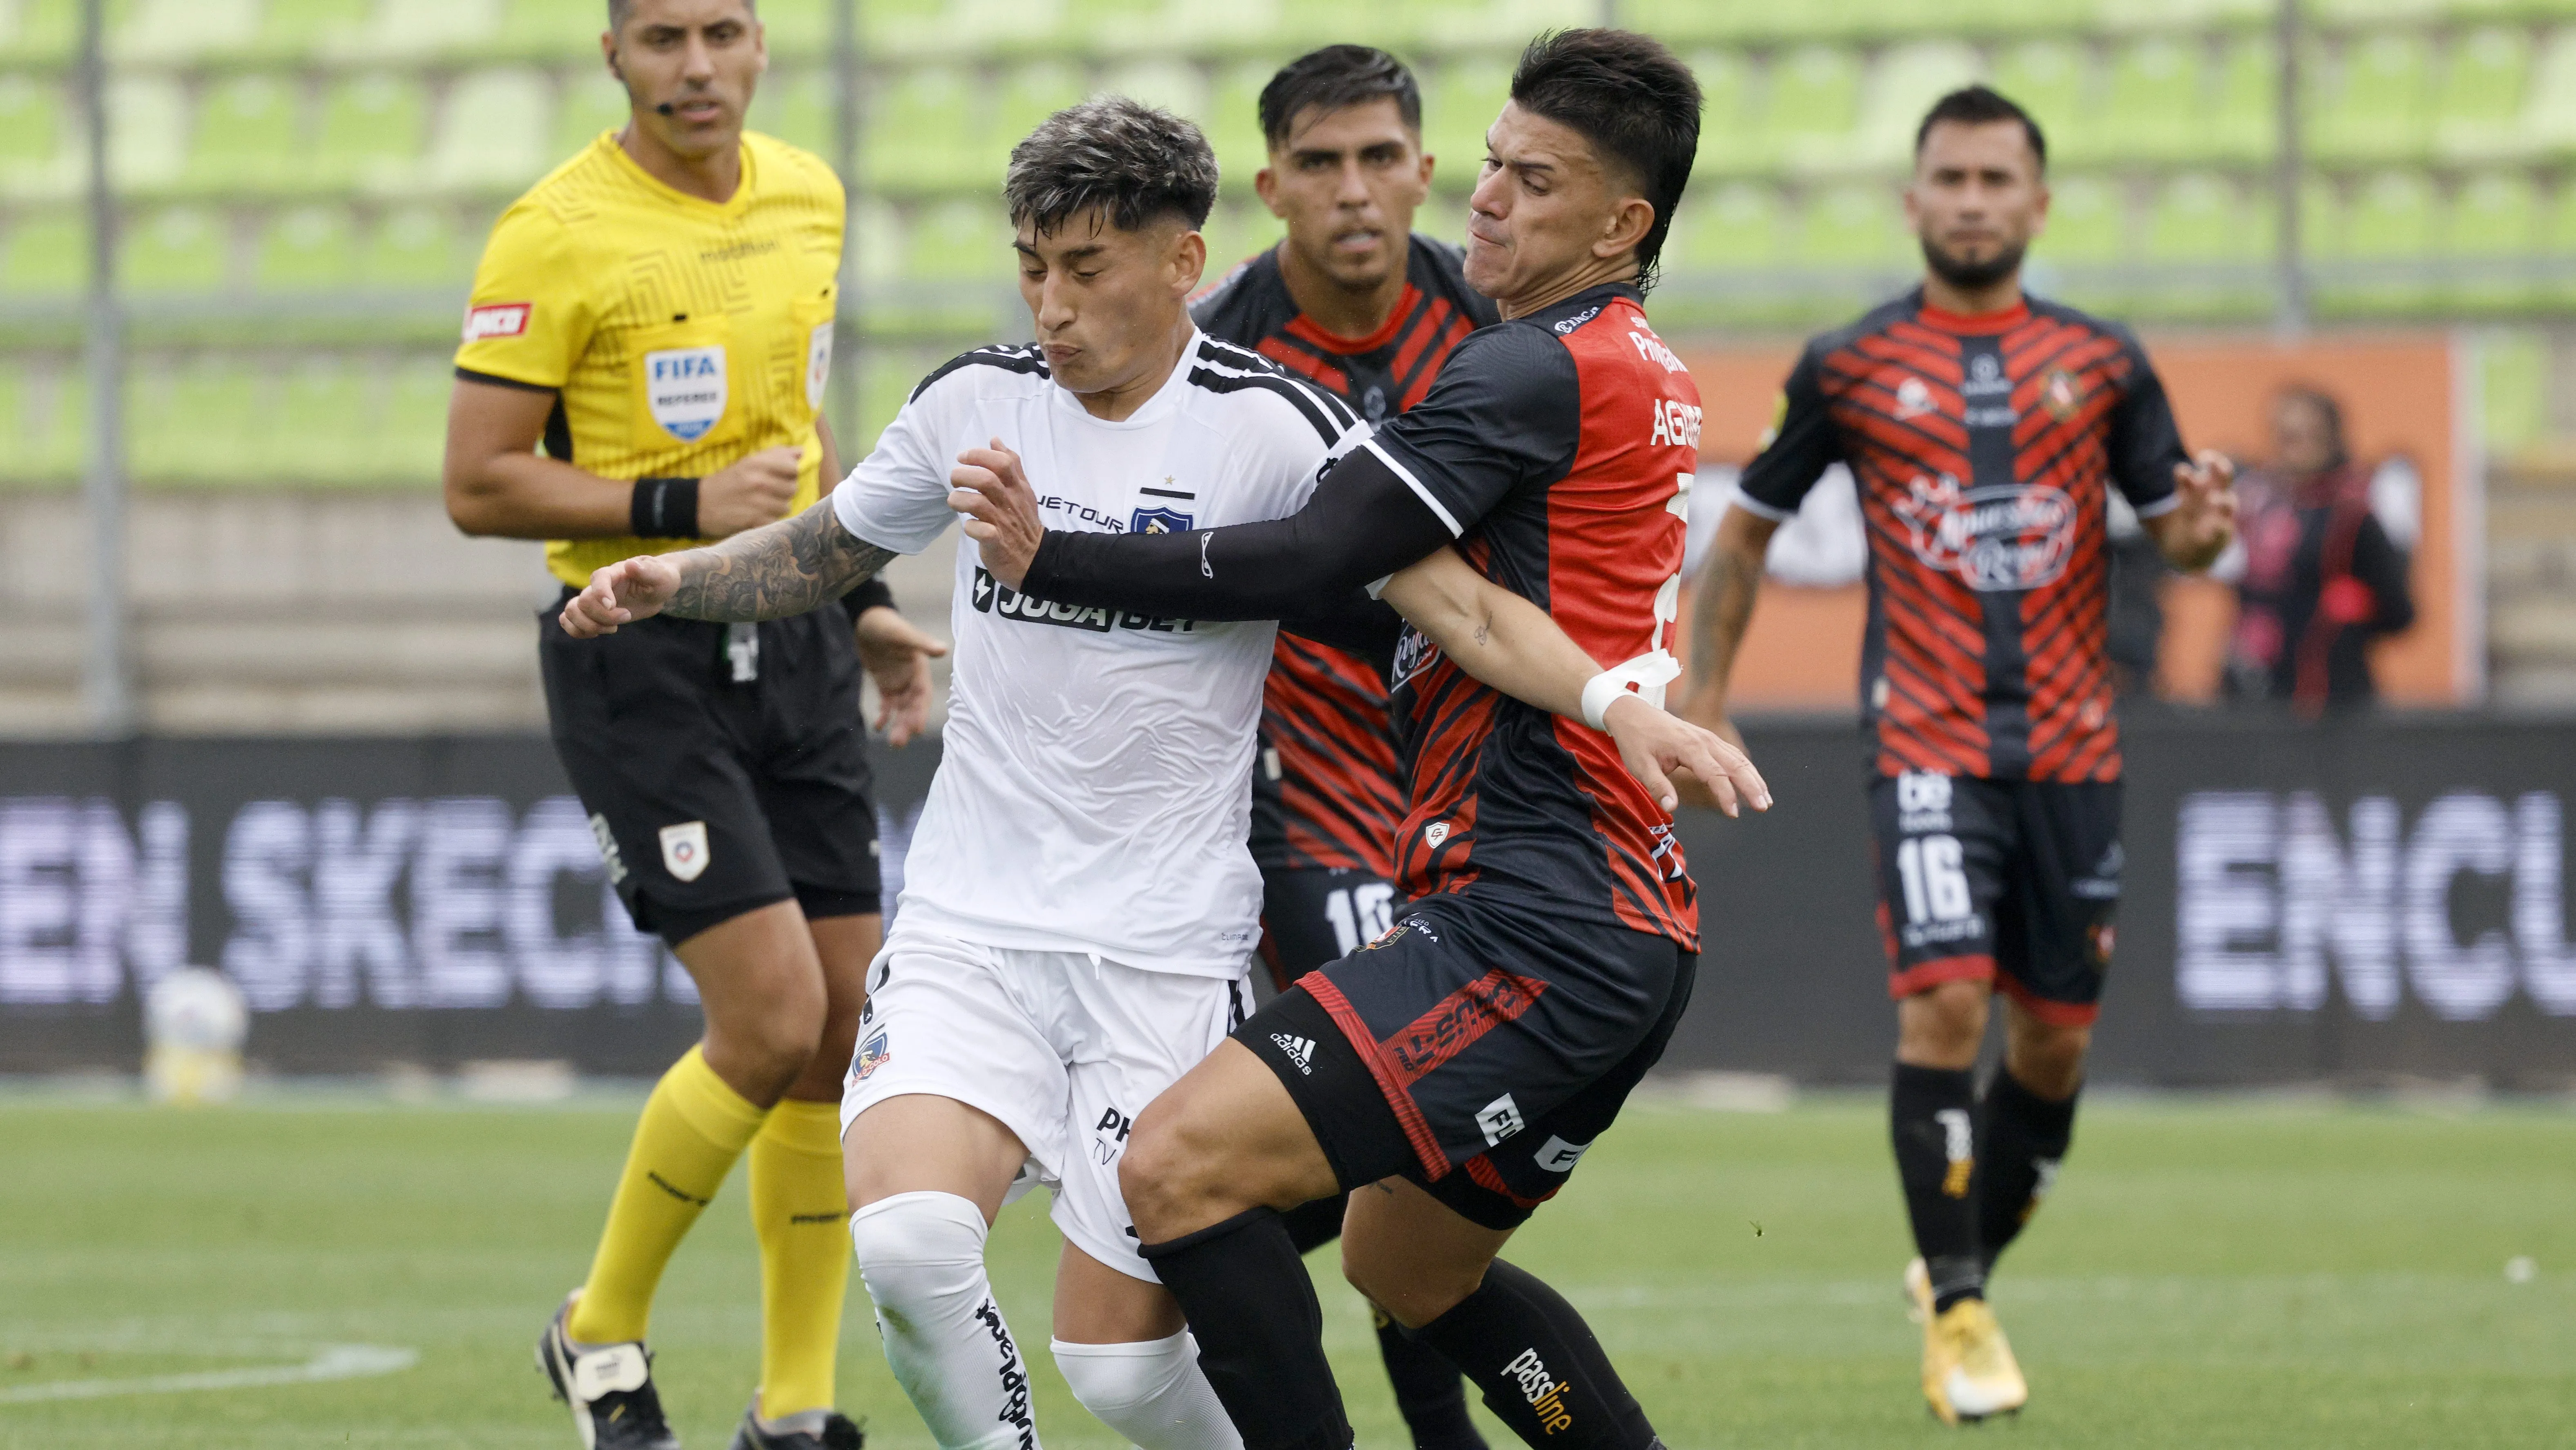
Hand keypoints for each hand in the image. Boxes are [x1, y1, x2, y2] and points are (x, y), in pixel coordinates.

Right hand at [561, 555, 681, 636]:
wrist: (656, 588)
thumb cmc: (660, 579)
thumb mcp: (661, 575)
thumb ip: (648, 571)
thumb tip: (630, 564)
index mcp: (614, 572)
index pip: (598, 579)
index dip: (600, 593)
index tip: (612, 606)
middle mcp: (598, 585)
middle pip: (584, 602)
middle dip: (604, 617)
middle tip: (627, 617)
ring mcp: (592, 599)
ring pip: (570, 612)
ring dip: (588, 626)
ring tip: (612, 628)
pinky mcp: (591, 613)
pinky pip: (568, 621)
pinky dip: (578, 631)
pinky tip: (599, 632)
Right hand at [698, 446, 804, 536]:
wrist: (699, 504)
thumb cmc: (729, 481)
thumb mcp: (748, 462)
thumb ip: (776, 455)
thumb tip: (801, 452)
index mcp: (758, 463)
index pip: (793, 468)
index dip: (789, 473)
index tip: (778, 476)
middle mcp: (759, 481)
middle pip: (792, 488)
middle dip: (783, 491)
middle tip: (768, 492)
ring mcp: (757, 502)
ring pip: (786, 506)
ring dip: (776, 507)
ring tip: (761, 504)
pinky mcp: (754, 521)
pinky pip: (775, 521)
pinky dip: (768, 520)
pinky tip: (757, 516)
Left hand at [853, 605, 947, 747]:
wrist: (868, 619)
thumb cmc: (887, 624)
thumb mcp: (902, 634)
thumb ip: (921, 643)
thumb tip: (943, 650)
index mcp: (919, 669)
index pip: (922, 695)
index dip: (920, 712)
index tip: (916, 729)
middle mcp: (912, 678)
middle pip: (912, 706)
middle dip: (907, 724)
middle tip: (898, 743)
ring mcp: (899, 682)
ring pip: (901, 709)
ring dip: (898, 724)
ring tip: (893, 743)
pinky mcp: (886, 683)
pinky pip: (887, 704)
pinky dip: (884, 715)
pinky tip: (878, 726)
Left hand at [947, 438, 1044, 588]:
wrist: (1035, 560)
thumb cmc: (1023, 522)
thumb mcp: (1022, 491)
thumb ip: (1011, 465)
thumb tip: (995, 440)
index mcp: (1018, 489)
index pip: (1002, 463)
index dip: (979, 455)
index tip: (963, 458)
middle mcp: (1011, 503)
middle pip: (986, 480)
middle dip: (963, 475)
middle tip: (955, 480)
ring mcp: (1004, 523)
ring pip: (978, 503)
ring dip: (959, 499)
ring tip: (955, 502)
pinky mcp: (996, 543)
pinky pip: (981, 531)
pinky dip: (970, 527)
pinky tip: (969, 526)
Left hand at [1603, 693, 1772, 817]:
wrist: (1632, 713)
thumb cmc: (1635, 741)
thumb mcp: (1639, 766)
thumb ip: (1657, 787)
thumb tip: (1671, 808)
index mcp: (1688, 747)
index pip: (1714, 774)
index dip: (1726, 795)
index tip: (1733, 813)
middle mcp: (1704, 740)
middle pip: (1735, 764)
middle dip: (1751, 786)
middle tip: (1763, 807)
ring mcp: (1708, 738)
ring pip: (1738, 758)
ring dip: (1753, 778)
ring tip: (1765, 799)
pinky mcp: (1708, 738)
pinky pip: (1732, 753)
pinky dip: (1745, 768)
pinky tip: (1753, 782)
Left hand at [2158, 448, 2239, 571]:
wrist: (2189, 552)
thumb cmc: (2187, 520)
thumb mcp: (2181, 500)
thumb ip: (2180, 485)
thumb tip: (2180, 468)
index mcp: (2209, 488)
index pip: (2217, 469)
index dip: (2214, 461)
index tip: (2202, 456)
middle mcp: (2217, 499)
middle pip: (2225, 480)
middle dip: (2219, 469)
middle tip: (2207, 463)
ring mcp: (2220, 517)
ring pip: (2228, 502)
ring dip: (2221, 500)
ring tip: (2212, 499)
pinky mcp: (2220, 535)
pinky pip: (2223, 528)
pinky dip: (2219, 526)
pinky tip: (2212, 526)